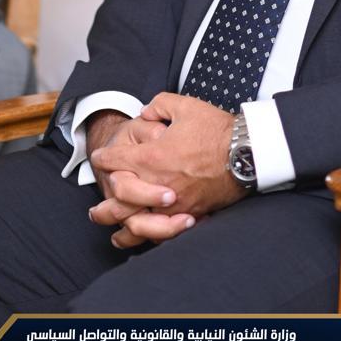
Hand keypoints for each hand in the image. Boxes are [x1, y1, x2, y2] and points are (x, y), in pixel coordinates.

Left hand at [90, 96, 245, 246]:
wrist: (246, 154)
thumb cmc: (216, 130)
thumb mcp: (186, 106)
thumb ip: (159, 105)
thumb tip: (145, 113)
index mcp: (153, 156)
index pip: (117, 160)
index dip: (104, 158)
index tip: (99, 157)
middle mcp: (157, 184)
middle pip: (119, 195)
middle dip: (104, 195)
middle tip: (94, 200)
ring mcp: (172, 203)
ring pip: (134, 218)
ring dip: (116, 220)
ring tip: (105, 222)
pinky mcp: (187, 214)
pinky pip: (158, 230)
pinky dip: (142, 233)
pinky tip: (135, 235)